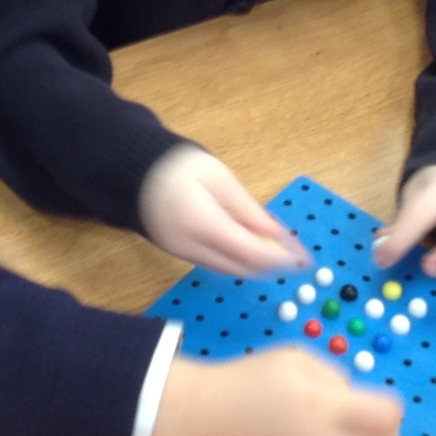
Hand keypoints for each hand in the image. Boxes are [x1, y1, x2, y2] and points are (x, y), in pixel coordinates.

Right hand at [139, 145, 309, 275]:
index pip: (251, 253)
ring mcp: (182, 254)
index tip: (304, 258)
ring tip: (281, 252)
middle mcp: (191, 247)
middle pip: (242, 268)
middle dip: (273, 266)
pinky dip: (239, 260)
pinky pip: (216, 264)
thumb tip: (278, 236)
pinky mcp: (179, 254)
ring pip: (230, 270)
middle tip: (299, 257)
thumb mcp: (219, 178)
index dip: (281, 259)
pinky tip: (254, 248)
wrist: (131, 172)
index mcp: (203, 224)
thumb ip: (248, 211)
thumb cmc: (178, 166)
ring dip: (257, 265)